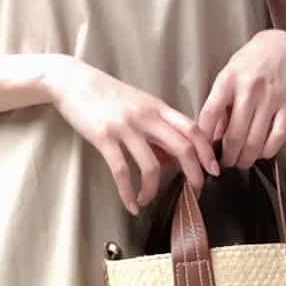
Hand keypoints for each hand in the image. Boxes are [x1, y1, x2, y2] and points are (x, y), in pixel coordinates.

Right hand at [45, 57, 220, 215]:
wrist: (72, 80)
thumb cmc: (105, 94)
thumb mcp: (138, 105)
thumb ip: (156, 129)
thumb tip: (170, 160)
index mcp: (157, 107)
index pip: (192, 129)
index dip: (207, 151)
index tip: (213, 170)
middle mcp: (146, 116)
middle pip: (182, 147)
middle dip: (194, 173)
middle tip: (196, 191)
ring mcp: (125, 127)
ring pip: (152, 165)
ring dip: (153, 189)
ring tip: (148, 200)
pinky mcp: (104, 137)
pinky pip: (122, 171)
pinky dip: (128, 192)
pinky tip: (131, 204)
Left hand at [196, 29, 285, 168]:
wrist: (279, 48)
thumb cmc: (247, 66)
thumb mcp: (225, 78)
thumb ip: (218, 106)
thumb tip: (210, 139)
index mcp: (228, 79)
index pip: (210, 114)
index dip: (204, 139)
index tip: (202, 152)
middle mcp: (250, 88)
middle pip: (234, 136)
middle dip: (227, 157)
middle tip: (224, 163)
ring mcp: (271, 97)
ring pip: (255, 141)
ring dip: (245, 159)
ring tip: (240, 162)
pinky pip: (278, 137)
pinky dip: (267, 151)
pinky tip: (261, 154)